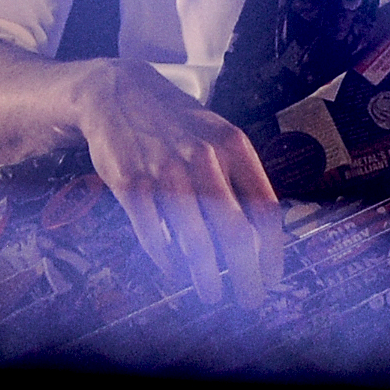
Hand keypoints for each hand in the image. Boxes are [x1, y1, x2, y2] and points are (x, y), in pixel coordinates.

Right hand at [72, 60, 284, 309]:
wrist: (117, 91)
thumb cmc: (174, 121)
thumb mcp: (216, 133)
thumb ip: (239, 174)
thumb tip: (261, 229)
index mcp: (233, 145)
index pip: (265, 207)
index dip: (272, 250)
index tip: (272, 276)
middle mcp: (203, 158)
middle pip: (235, 231)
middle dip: (246, 274)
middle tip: (249, 297)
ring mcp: (165, 171)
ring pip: (195, 240)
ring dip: (207, 276)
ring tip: (212, 293)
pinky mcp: (131, 184)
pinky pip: (154, 235)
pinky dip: (167, 260)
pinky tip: (175, 272)